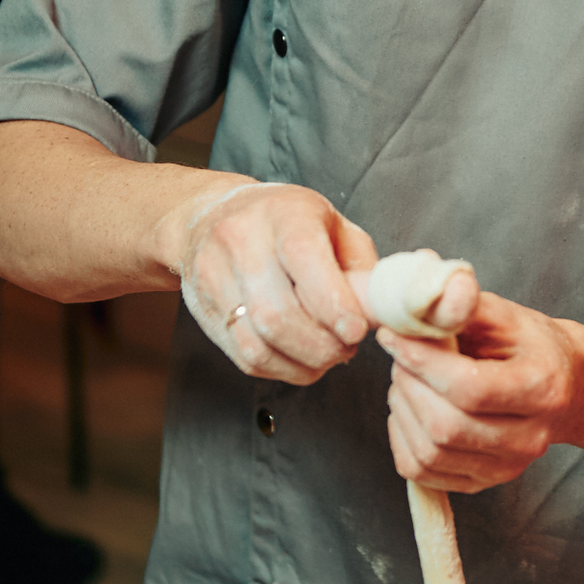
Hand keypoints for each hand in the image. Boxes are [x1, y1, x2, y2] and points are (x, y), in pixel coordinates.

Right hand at [176, 182, 377, 382]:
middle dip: (320, 346)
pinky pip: (243, 357)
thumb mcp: (331, 224)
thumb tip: (380, 311)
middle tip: (346, 350)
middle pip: (276, 314)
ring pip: (257, 344)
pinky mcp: (203, 310)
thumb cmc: (284, 221)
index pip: (303, 259)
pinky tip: (300, 360)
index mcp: (283, 213)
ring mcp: (214, 277)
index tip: (355, 331)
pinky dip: (279, 369)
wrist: (210, 216)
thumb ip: (360, 266)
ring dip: (301, 364)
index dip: (333, 304)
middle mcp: (241, 241)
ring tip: (326, 358)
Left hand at [377, 291, 576, 491]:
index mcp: (543, 389)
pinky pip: (422, 473)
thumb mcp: (504, 314)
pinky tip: (409, 409)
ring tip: (405, 378)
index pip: (470, 388)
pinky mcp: (484, 482)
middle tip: (399, 355)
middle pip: (447, 427)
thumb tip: (420, 302)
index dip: (421, 362)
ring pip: (430, 453)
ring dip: (402, 410)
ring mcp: (508, 468)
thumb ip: (461, 306)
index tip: (392, 335)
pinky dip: (401, 439)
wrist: (563, 385)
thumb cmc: (529, 345)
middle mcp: (531, 438)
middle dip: (408, 385)